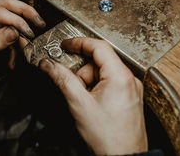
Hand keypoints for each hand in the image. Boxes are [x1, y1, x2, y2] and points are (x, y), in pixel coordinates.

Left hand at [0, 0, 44, 75]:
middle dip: (25, 12)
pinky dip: (14, 41)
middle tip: (39, 22)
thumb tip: (13, 32)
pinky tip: (14, 56)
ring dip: (21, 29)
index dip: (17, 20)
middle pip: (6, 5)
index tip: (28, 32)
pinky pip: (6, 29)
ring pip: (8, 15)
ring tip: (27, 44)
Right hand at [39, 38, 146, 154]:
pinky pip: (109, 84)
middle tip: (73, 86)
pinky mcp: (129, 98)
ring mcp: (131, 90)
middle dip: (82, 72)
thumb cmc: (107, 137)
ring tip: (84, 102)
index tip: (65, 45)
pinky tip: (91, 104)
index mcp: (120, 77)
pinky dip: (96, 89)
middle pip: (99, 62)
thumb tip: (48, 64)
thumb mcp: (79, 104)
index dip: (79, 43)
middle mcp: (129, 80)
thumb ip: (62, 79)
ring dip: (88, 82)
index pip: (99, 46)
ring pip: (103, 74)